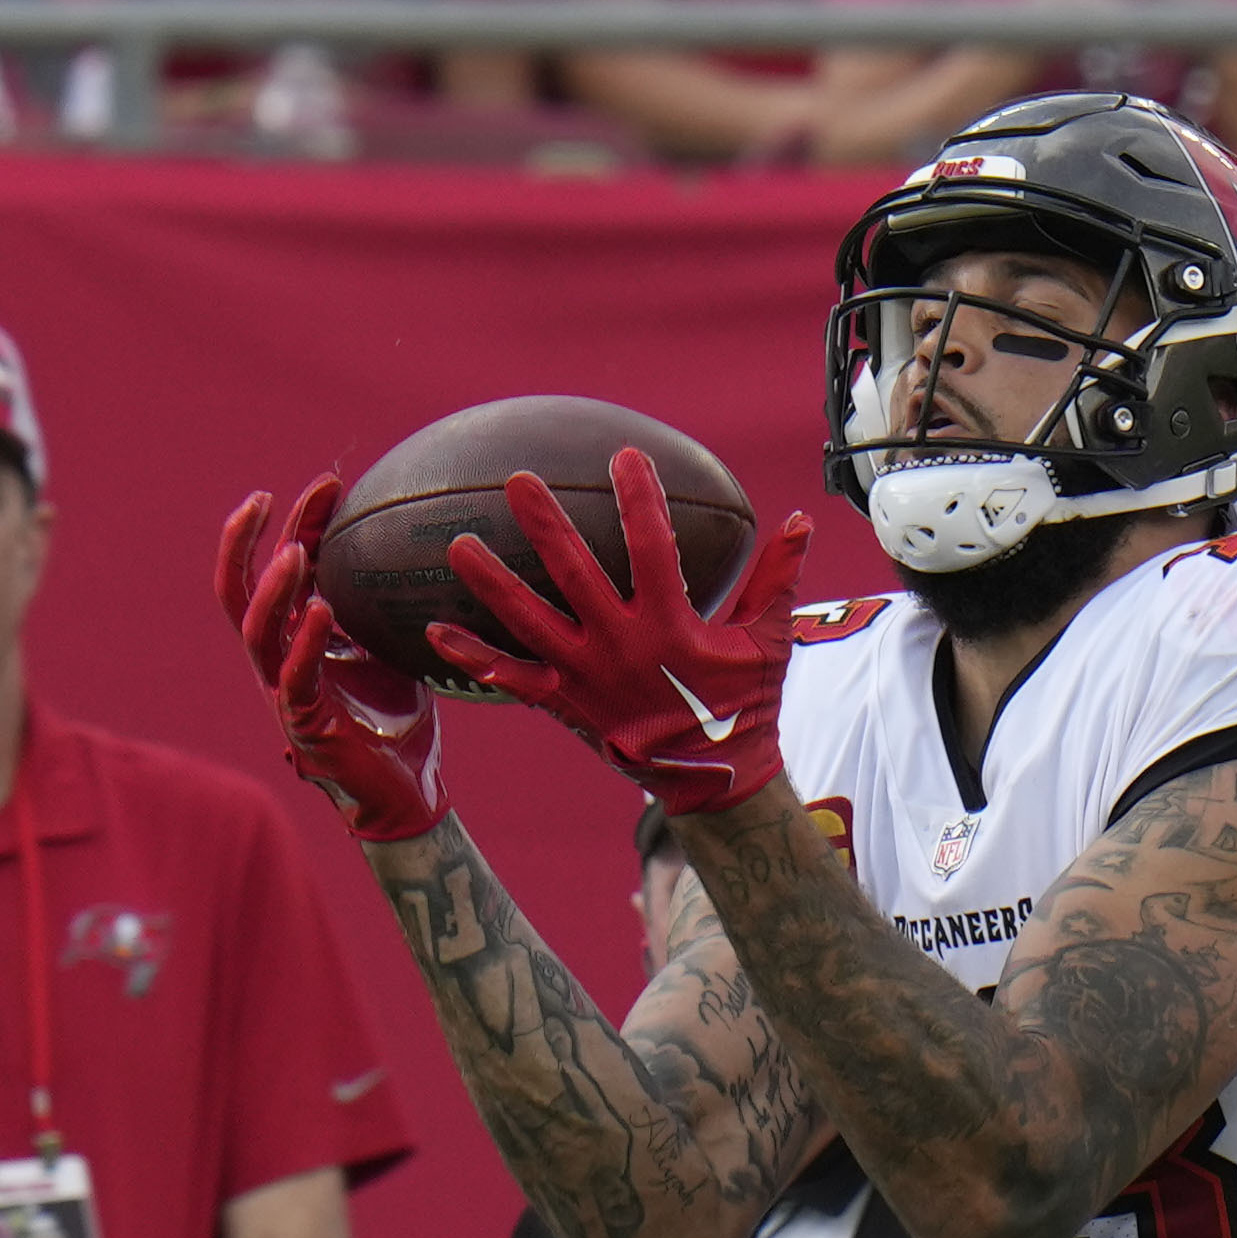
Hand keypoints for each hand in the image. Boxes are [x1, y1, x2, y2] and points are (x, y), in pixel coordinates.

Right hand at [217, 477, 446, 845]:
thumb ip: (376, 604)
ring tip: (293, 554)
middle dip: (241, 542)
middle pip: (238, 592)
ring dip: (273, 590)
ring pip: (257, 632)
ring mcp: (284, 693)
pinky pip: (295, 678)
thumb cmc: (395, 719)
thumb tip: (399, 547)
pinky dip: (305, 643)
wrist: (405, 792)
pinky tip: (321, 612)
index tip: (328, 484)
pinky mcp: (305, 726)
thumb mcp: (388, 646)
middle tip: (261, 497)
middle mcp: (277, 661)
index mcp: (292, 638)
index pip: (278, 568)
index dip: (295, 523)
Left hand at [431, 453, 813, 819]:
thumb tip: (801, 520)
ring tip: (459, 544)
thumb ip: (776, 578)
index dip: (638, 499)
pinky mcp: (566, 702)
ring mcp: (586, 675)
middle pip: (574, 574)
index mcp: (670, 623)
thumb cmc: (744, 705)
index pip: (650, 546)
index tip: (623, 457)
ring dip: (491, 583)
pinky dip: (474, 658)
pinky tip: (435, 631)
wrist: (714, 780)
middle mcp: (620, 644)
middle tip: (517, 482)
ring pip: (529, 622)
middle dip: (545, 524)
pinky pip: (512, 680)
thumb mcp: (769, 641)